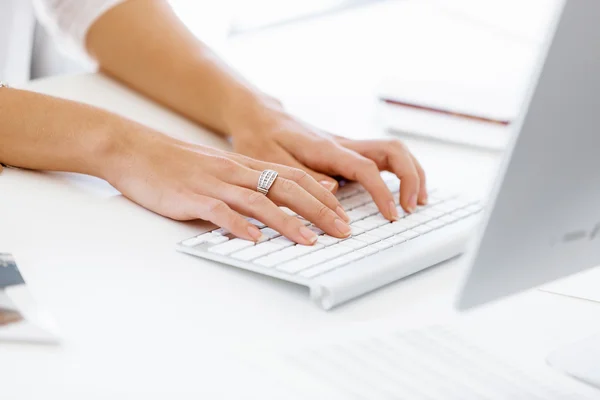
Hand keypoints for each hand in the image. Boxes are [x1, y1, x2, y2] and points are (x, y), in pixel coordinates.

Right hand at [104, 130, 351, 244]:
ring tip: (310, 240)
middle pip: (286, 188)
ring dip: (288, 222)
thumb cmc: (176, 163)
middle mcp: (235, 171)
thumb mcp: (218, 168)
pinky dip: (240, 226)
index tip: (341, 214)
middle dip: (319, 210)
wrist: (133, 149)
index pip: (294, 176)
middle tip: (342, 230)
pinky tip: (255, 240)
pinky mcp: (191, 197)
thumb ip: (245, 182)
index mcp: (244, 165)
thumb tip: (272, 205)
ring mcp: (213, 183)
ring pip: (260, 201)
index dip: (322, 196)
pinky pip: (220, 212)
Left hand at [229, 105, 427, 220]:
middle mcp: (343, 145)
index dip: (383, 192)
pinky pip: (383, 158)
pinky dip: (399, 173)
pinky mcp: (347, 152)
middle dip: (411, 177)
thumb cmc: (261, 138)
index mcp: (326, 149)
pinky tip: (401, 191)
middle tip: (411, 208)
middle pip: (393, 151)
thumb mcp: (270, 160)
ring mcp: (348, 147)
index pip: (366, 168)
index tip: (391, 215)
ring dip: (411, 173)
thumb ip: (301, 177)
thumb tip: (334, 190)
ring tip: (416, 202)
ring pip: (393, 152)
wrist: (260, 117)